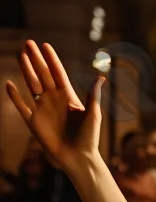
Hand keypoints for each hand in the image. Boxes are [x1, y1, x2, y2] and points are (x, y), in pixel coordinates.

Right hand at [4, 41, 102, 173]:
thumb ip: (93, 95)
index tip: (45, 45)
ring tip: (20, 55)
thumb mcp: (93, 114)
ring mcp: (42, 109)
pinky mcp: (33, 122)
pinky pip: (21, 106)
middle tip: (28, 43)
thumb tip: (100, 76)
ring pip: (31, 85)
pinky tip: (9, 84)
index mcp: (68, 97)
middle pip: (42, 75)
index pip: (58, 73)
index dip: (51, 60)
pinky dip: (14, 96)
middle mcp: (54, 100)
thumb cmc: (89, 138)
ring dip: (26, 70)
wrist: (78, 158)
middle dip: (35, 59)